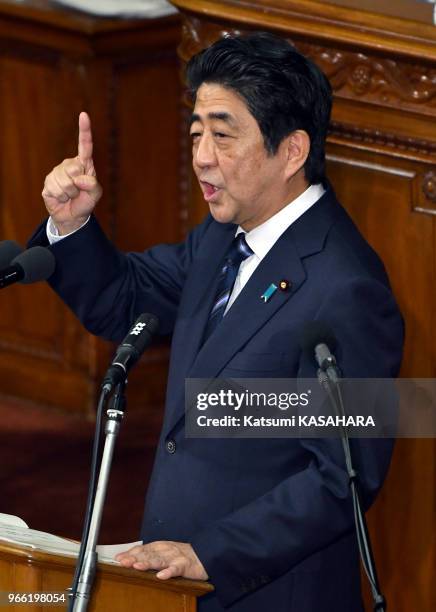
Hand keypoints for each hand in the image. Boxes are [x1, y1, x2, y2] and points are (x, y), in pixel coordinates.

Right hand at [42, 112, 101, 234]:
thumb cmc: (85, 201)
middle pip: (74, 169)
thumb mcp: (96, 194)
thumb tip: (80, 179)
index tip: (84, 115)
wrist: (72, 215)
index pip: (85, 145)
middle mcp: (69, 165)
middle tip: (79, 191)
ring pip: (66, 182)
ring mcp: (57, 172)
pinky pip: (56, 189)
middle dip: (79, 185)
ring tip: (71, 195)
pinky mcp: (48, 182)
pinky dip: (62, 197)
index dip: (85, 130)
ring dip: (71, 193)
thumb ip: (93, 185)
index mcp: (83, 164)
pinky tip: (61, 197)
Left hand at [115, 541, 207, 580]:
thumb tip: (126, 560)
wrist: (203, 555)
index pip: (142, 549)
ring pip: (159, 560)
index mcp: (159, 547)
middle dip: (135, 558)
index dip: (130, 553)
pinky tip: (161, 576)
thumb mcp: (162, 553)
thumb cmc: (180, 556)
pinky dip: (168, 571)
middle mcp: (165, 550)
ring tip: (137, 567)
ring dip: (148, 563)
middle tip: (123, 562)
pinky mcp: (185, 565)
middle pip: (148, 554)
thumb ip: (146, 556)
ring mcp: (175, 556)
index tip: (118, 559)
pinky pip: (176, 568)